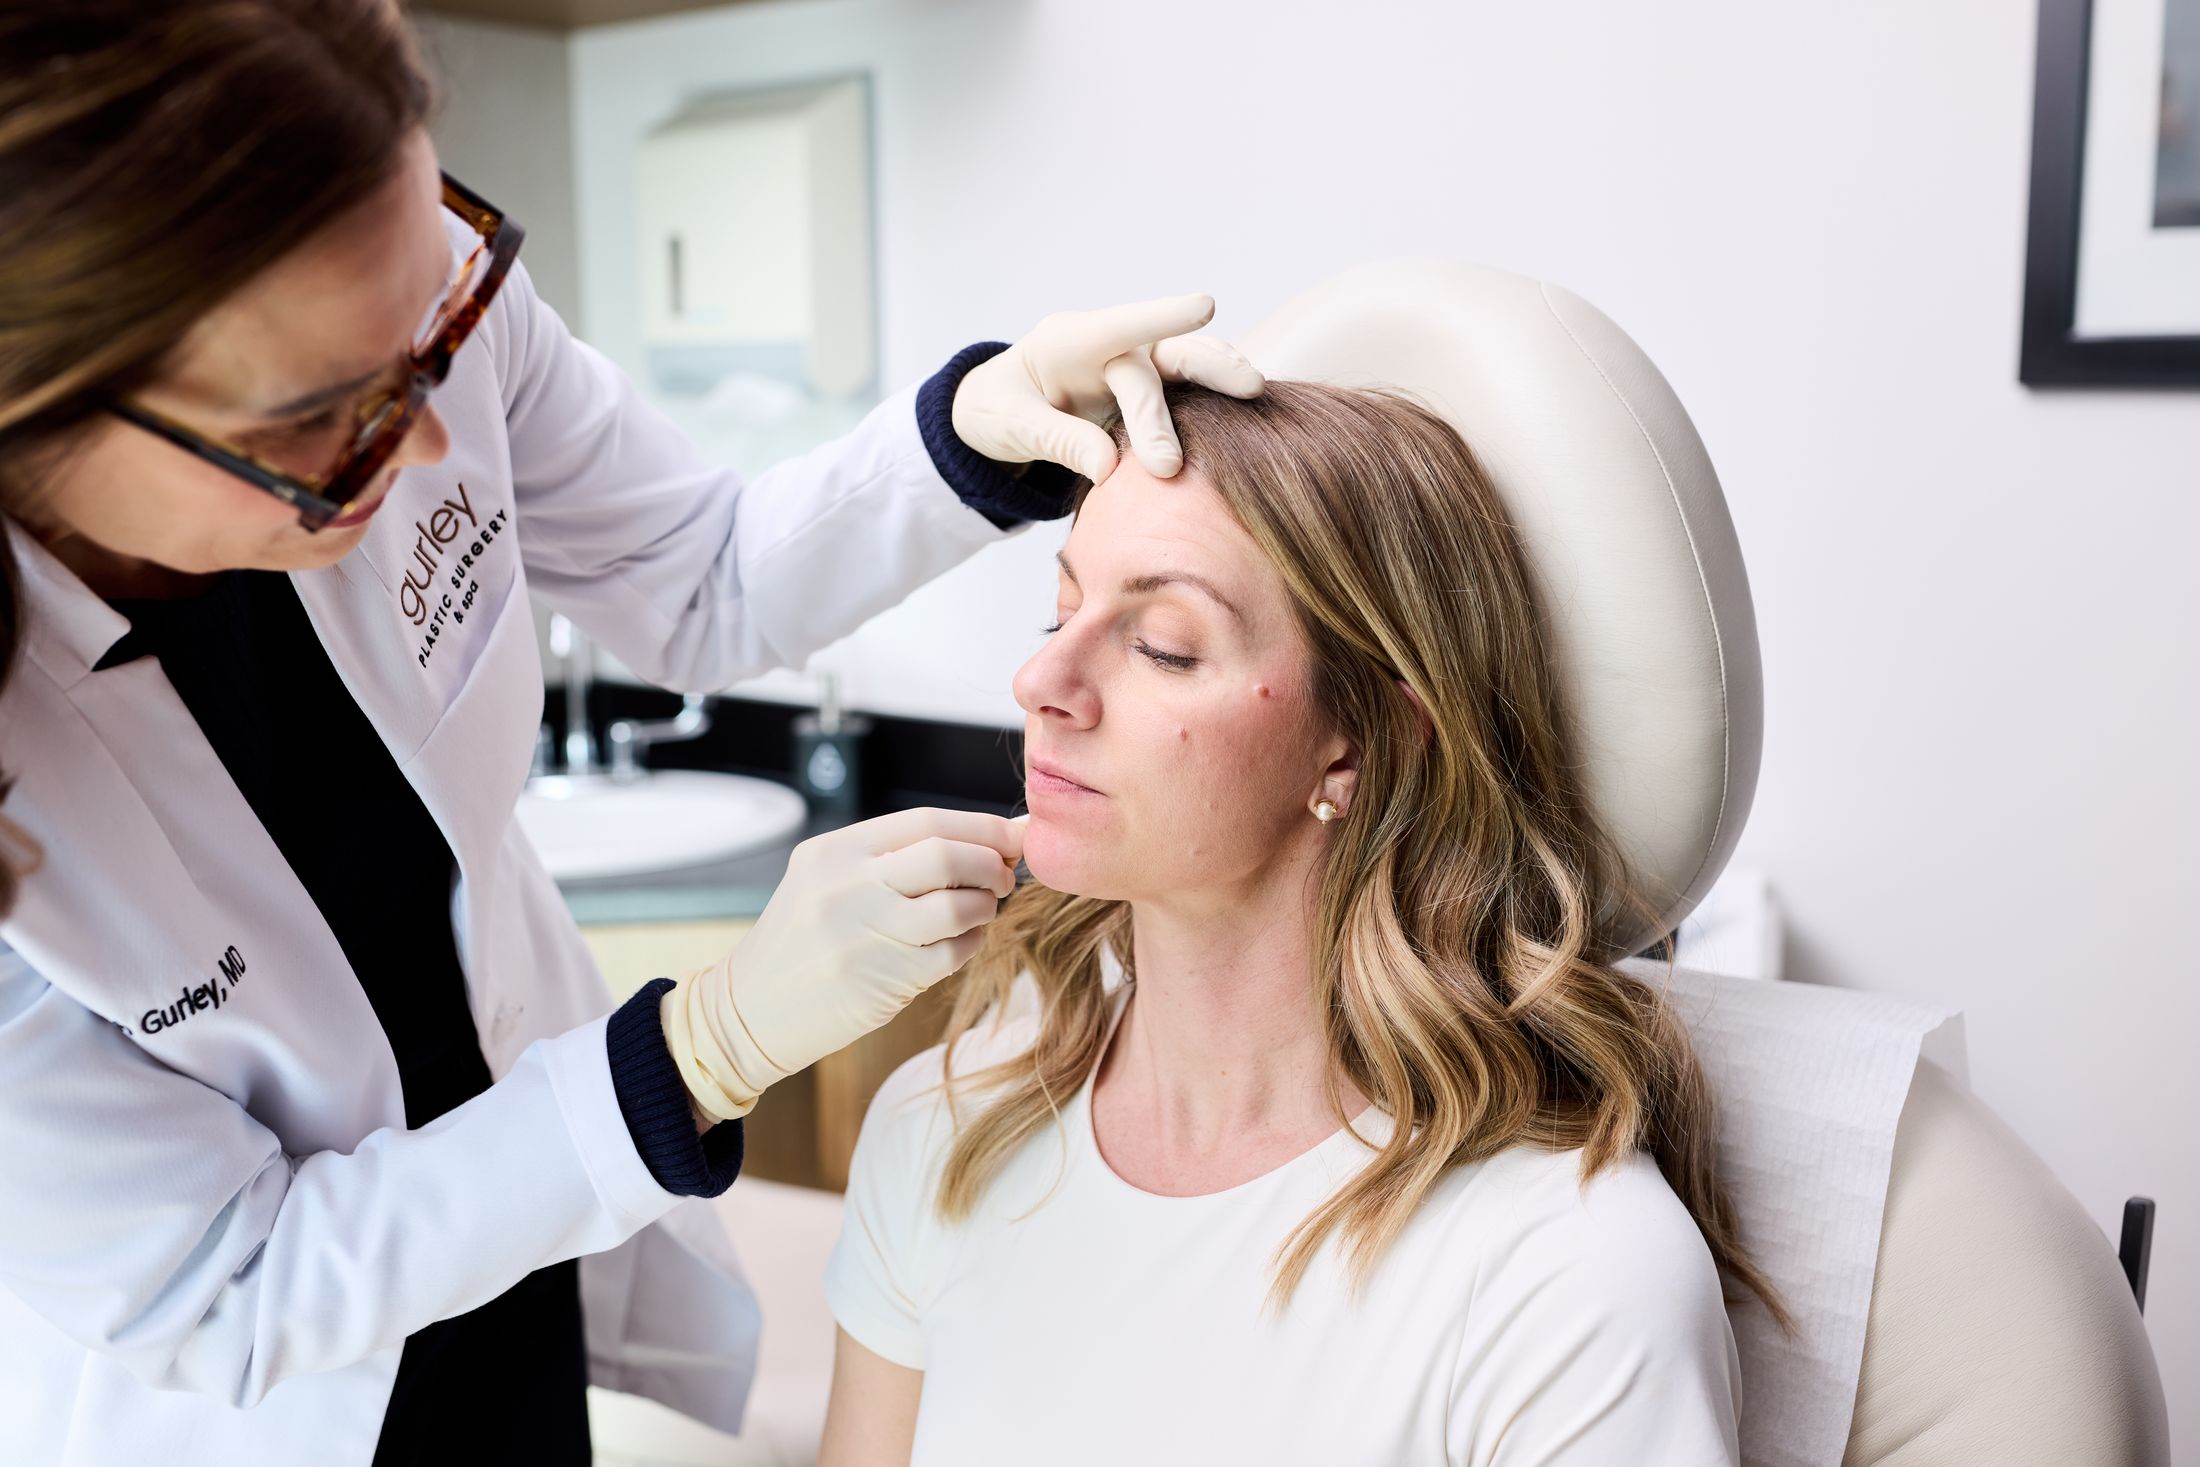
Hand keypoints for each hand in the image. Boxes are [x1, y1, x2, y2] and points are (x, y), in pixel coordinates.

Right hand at [659, 808, 1025, 1122]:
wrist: (748, 1009)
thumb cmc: (802, 939)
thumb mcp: (826, 878)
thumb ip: (896, 856)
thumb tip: (990, 837)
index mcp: (834, 851)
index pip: (927, 821)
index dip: (981, 826)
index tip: (1009, 835)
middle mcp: (848, 886)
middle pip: (947, 855)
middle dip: (991, 863)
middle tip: (1003, 874)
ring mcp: (865, 935)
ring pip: (957, 905)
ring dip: (985, 905)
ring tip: (980, 908)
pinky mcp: (883, 981)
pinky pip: (952, 953)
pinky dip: (971, 943)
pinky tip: (960, 941)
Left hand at [952, 294, 1265, 481]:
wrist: (995, 415)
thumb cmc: (997, 412)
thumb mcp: (1011, 426)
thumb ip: (1059, 441)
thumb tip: (1111, 468)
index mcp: (1069, 341)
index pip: (1119, 325)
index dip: (1163, 313)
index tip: (1206, 306)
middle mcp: (1108, 349)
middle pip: (1164, 351)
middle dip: (1206, 365)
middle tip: (1246, 388)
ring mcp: (1130, 372)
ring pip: (1183, 367)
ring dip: (1219, 377)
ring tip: (1255, 392)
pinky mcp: (1144, 400)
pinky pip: (1184, 399)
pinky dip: (1214, 404)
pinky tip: (1250, 412)